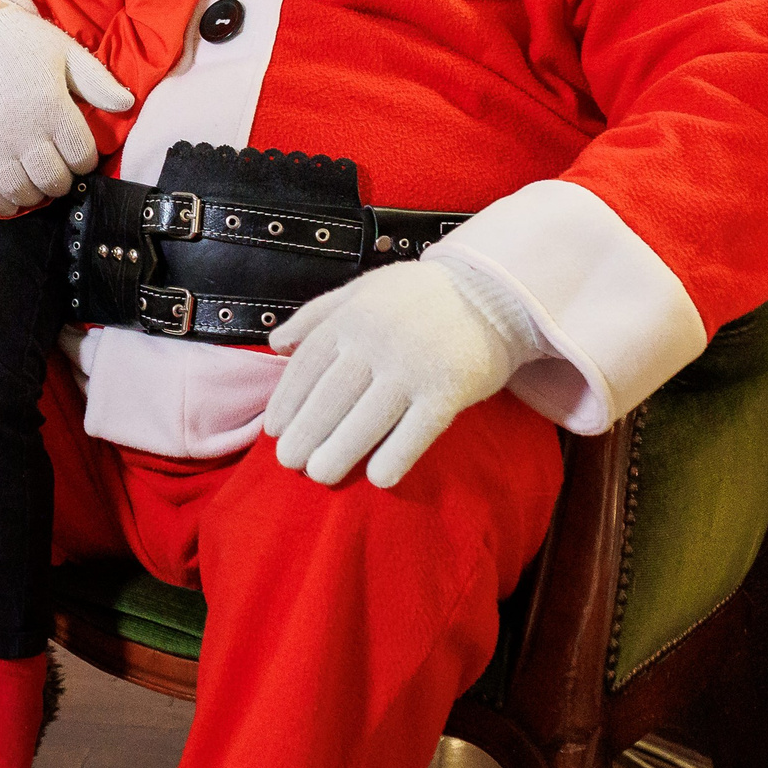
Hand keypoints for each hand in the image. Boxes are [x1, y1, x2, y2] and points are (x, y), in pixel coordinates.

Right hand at [0, 4, 134, 214]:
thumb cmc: (21, 42)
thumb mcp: (64, 52)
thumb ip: (97, 81)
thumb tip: (127, 104)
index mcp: (52, 107)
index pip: (82, 157)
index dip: (85, 161)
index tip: (79, 155)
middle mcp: (24, 131)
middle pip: (54, 180)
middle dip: (62, 180)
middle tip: (58, 170)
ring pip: (22, 191)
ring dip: (34, 193)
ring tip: (36, 182)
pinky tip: (8, 200)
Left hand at [261, 261, 541, 488]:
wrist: (494, 290)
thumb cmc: (419, 293)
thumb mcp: (361, 289)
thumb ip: (316, 314)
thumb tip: (276, 342)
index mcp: (351, 317)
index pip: (307, 365)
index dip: (287, 399)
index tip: (273, 429)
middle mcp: (375, 341)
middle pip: (330, 396)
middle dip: (305, 432)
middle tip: (287, 462)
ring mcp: (413, 366)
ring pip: (367, 418)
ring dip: (339, 451)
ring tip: (319, 474)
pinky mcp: (449, 388)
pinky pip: (417, 430)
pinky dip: (396, 456)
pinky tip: (378, 479)